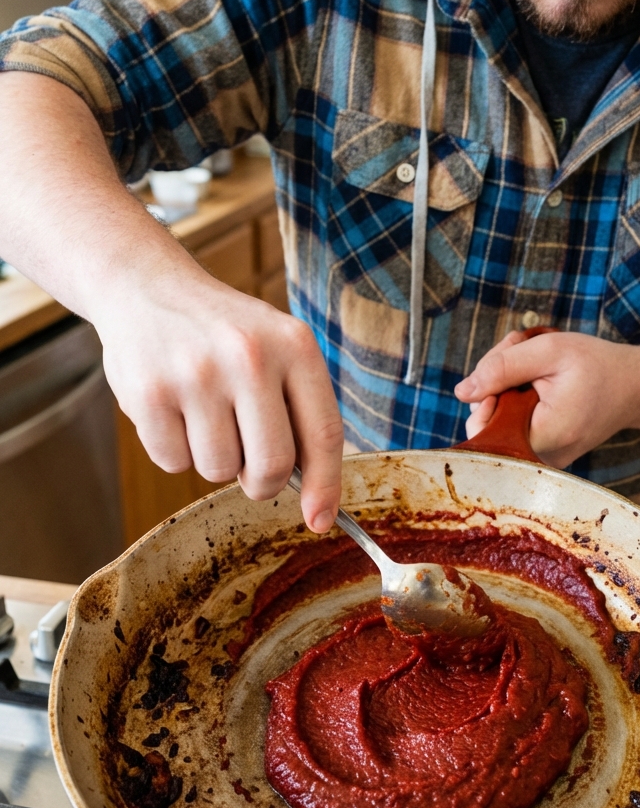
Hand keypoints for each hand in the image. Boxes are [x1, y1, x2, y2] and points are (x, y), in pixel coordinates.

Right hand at [95, 271, 343, 531]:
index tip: (320, 521)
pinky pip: (173, 463)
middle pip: (272, 466)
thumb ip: (301, 410)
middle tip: (249, 465)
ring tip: (205, 415)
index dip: (325, 486)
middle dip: (261, 482)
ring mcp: (196, 374)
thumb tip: (318, 497)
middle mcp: (248, 356)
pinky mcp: (148, 392)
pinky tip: (173, 409)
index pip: (323, 433)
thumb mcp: (277, 348)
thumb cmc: (224, 332)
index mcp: (294, 345)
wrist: (147, 287)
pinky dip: (174, 450)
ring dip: (213, 459)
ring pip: (218, 470)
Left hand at [454, 330, 639, 467]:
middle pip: (487, 420)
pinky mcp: (541, 450)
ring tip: (533, 357)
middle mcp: (539, 458)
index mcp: (543, 437)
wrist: (635, 388)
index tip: (506, 365)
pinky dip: (516, 396)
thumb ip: (501, 368)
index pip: (482, 429)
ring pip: (497, 420)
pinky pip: (512, 424)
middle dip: (494, 378)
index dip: (484, 394)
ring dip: (505, 382)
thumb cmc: (598, 367)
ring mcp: (540, 458)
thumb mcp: (549, 352)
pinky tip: (535, 375)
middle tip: (520, 345)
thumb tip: (462, 392)